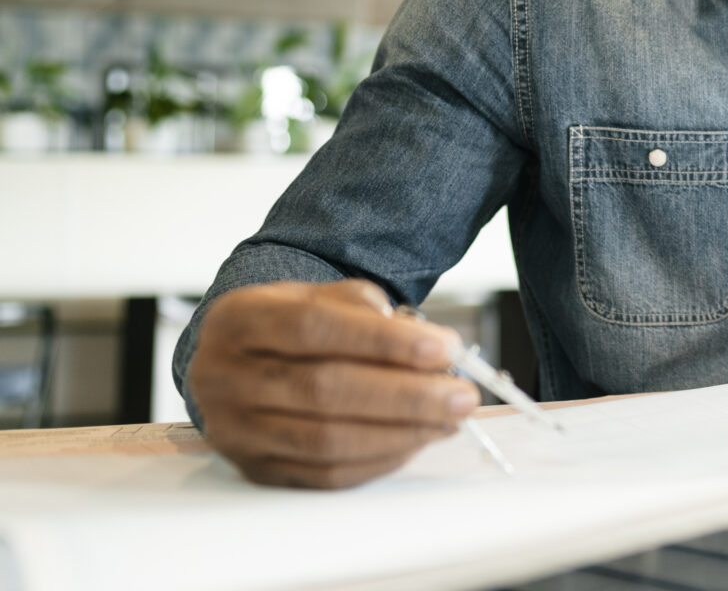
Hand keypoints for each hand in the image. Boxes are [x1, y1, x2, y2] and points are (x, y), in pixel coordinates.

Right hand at [185, 279, 478, 488]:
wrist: (243, 361)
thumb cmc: (293, 326)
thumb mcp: (321, 295)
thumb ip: (370, 312)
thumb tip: (430, 351)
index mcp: (239, 320)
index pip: (314, 327)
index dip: (384, 341)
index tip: (444, 349)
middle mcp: (224, 376)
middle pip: (323, 390)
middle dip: (405, 395)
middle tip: (461, 395)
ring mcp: (235, 429)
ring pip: (326, 440)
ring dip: (400, 432)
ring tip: (448, 419)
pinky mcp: (255, 468)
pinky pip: (325, 474)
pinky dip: (379, 459)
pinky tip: (415, 440)